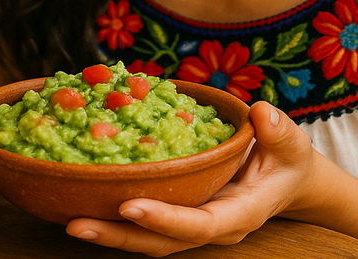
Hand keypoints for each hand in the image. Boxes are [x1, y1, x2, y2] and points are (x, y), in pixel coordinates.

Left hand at [65, 102, 316, 255]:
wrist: (283, 179)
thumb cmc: (284, 159)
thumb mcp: (290, 144)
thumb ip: (280, 132)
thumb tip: (262, 115)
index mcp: (238, 214)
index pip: (200, 225)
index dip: (165, 219)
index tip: (131, 205)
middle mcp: (209, 227)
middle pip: (160, 242)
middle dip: (119, 236)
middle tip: (76, 223)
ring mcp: (188, 225)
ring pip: (144, 238)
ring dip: (106, 232)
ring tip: (67, 219)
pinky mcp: (172, 214)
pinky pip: (139, 222)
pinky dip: (109, 214)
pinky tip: (76, 198)